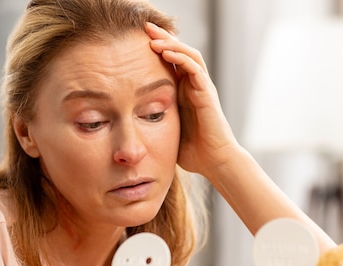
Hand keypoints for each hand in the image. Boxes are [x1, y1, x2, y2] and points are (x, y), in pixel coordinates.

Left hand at [145, 22, 238, 178]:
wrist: (214, 162)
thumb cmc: (193, 151)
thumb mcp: (166, 131)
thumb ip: (153, 122)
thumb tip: (127, 124)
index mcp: (184, 93)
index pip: (171, 62)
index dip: (157, 49)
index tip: (137, 40)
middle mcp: (194, 86)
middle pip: (180, 52)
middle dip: (162, 38)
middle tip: (144, 27)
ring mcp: (202, 88)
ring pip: (188, 54)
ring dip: (170, 43)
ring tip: (151, 36)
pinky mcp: (207, 93)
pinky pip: (194, 67)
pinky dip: (180, 56)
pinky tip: (165, 50)